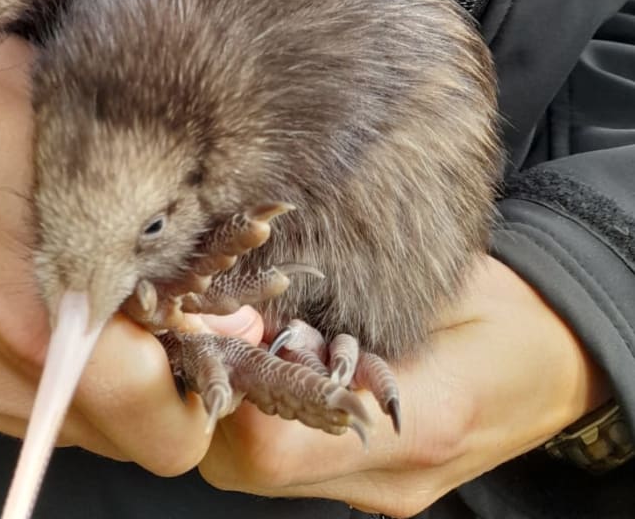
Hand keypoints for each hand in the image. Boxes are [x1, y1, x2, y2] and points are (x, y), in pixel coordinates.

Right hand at [0, 37, 262, 475]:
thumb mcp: (92, 154)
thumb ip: (167, 256)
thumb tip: (232, 317)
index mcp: (35, 323)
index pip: (158, 430)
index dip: (199, 395)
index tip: (206, 344)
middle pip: (111, 440)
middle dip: (150, 394)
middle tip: (159, 327)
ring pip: (53, 429)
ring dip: (90, 389)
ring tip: (92, 314)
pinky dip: (31, 375)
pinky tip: (28, 308)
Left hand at [197, 255, 610, 516]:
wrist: (560, 357)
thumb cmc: (504, 309)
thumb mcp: (437, 290)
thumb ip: (344, 314)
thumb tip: (248, 316)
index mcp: (423, 423)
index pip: (274, 445)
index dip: (231, 382)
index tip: (226, 323)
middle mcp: (393, 476)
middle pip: (247, 465)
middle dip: (218, 390)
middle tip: (223, 326)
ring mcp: (380, 489)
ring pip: (255, 469)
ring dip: (233, 403)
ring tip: (249, 339)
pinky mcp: (372, 485)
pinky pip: (287, 464)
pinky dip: (263, 415)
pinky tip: (276, 365)